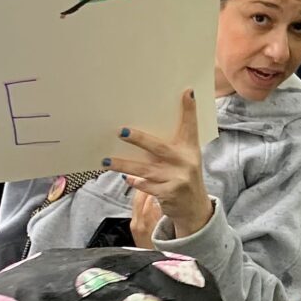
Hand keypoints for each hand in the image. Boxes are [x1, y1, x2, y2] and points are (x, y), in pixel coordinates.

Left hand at [105, 90, 213, 239]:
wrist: (194, 207)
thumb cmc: (183, 177)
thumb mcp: (185, 158)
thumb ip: (171, 145)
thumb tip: (141, 132)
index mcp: (190, 148)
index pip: (190, 126)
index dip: (189, 109)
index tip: (187, 92)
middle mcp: (185, 161)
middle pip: (159, 147)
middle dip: (139, 139)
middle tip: (121, 132)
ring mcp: (177, 178)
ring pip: (145, 170)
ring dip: (124, 164)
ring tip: (106, 160)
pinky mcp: (169, 193)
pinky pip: (146, 186)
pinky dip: (135, 183)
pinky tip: (126, 179)